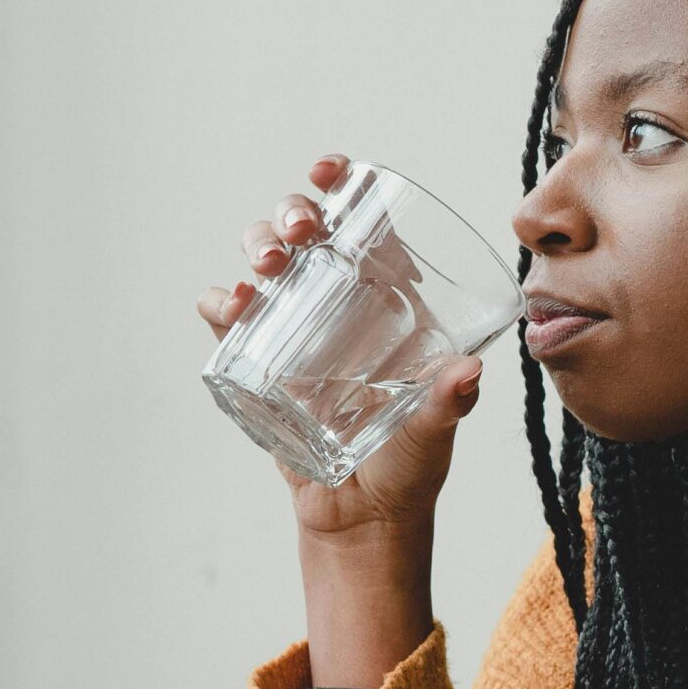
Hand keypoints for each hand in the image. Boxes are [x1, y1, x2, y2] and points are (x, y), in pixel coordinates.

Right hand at [195, 154, 486, 542]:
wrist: (362, 519)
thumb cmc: (410, 466)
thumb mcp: (434, 431)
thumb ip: (448, 404)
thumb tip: (466, 373)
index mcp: (388, 299)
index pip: (365, 223)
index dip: (343, 184)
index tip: (329, 169)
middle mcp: (340, 304)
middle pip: (303, 231)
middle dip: (292, 213)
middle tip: (301, 232)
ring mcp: (295, 330)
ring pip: (263, 262)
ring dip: (256, 246)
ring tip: (266, 267)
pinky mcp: (259, 363)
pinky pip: (230, 319)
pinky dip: (221, 302)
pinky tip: (230, 305)